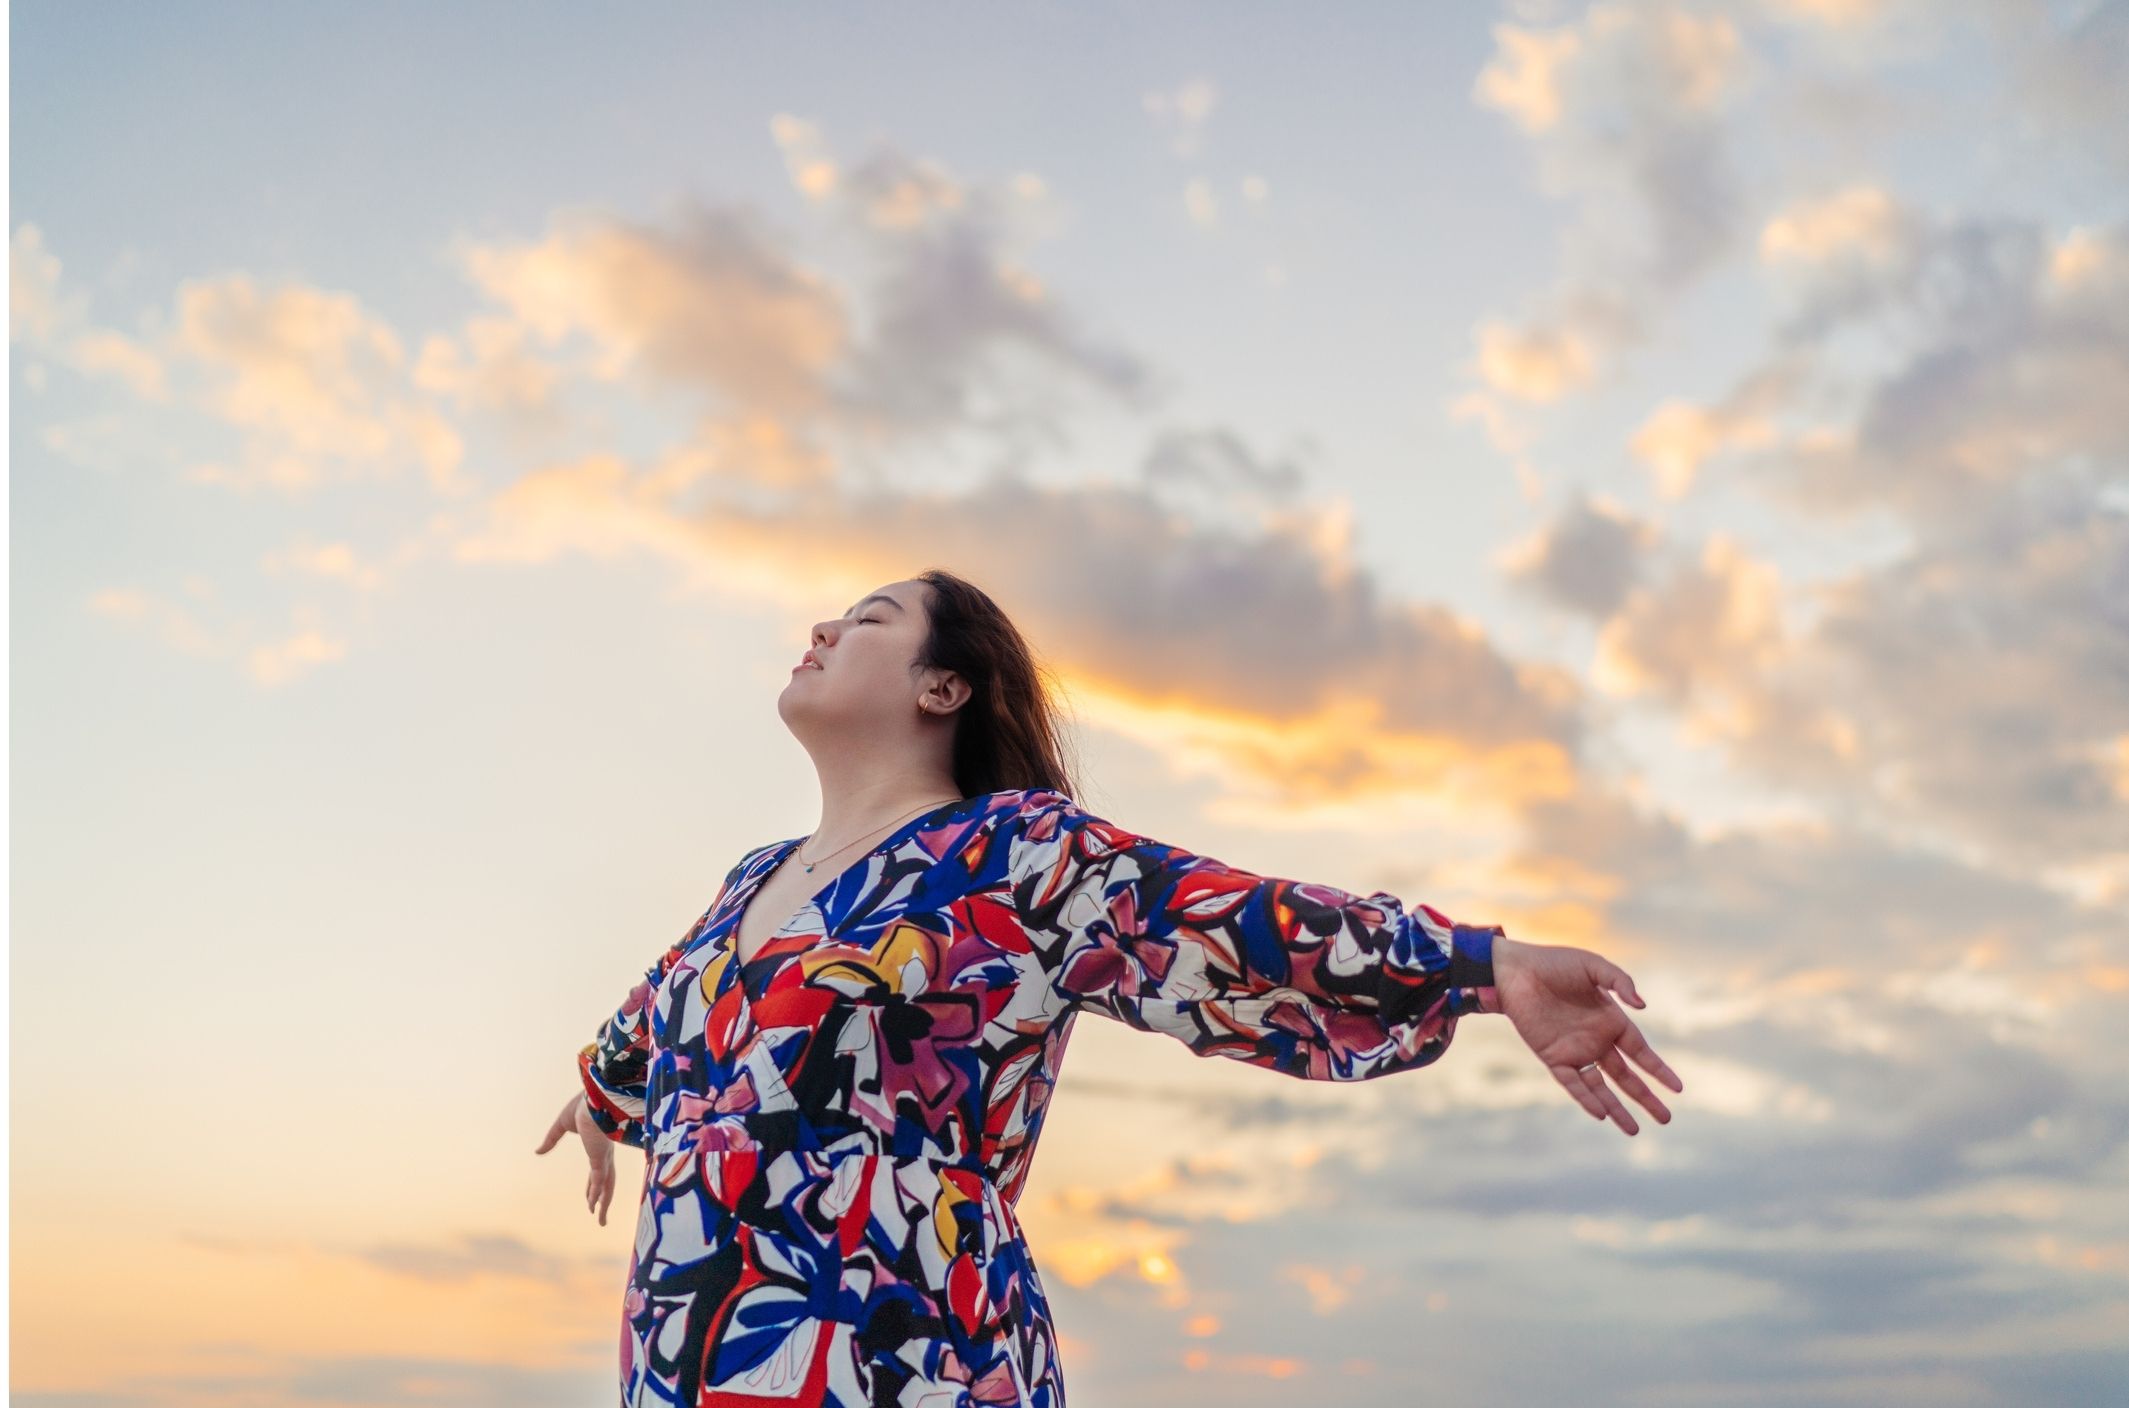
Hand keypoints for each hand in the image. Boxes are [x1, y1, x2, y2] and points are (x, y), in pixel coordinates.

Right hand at [534, 1091, 619, 1224]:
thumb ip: (551, 1139)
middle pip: (605, 1182)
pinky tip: (594, 1206)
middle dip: (602, 1198)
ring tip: (601, 1221)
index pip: (597, 1171)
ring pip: (607, 1185)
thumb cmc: (583, 1104)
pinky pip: (599, 1179)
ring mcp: (604, 1156)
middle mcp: (604, 1153)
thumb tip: (537, 1152)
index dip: (594, 1185)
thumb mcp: (562, 1124)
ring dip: (603, 1203)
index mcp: (599, 1145)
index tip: (591, 1198)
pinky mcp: (601, 1156)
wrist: (594, 1095)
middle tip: (598, 1214)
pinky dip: (597, 1194)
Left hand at [1491, 935, 1682, 1135]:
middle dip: (1645, 1097)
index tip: (1678, 1088)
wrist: (1514, 971)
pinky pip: (1573, 1082)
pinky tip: (1601, 1114)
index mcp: (1610, 1020)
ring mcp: (1575, 1051)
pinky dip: (1586, 1098)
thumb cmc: (1554, 963)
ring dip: (1616, 1108)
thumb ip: (1620, 982)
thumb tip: (1643, 1006)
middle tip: (1665, 1118)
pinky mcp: (1553, 1056)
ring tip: (1634, 1130)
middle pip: (1626, 1076)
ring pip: (1600, 1087)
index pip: (1640, 1052)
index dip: (1659, 1070)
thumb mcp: (1593, 966)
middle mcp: (1596, 1040)